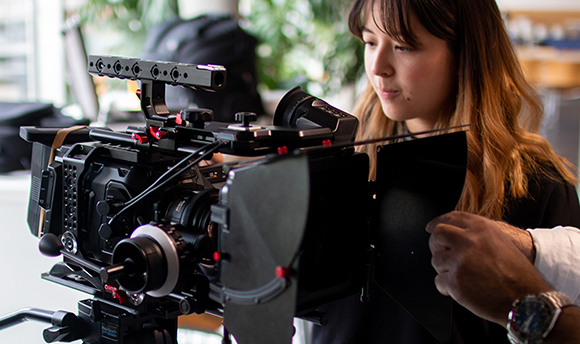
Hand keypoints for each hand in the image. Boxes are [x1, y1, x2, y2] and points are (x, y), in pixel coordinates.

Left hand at [425, 211, 550, 325]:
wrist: (527, 300)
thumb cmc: (518, 275)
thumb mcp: (501, 242)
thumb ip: (477, 234)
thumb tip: (454, 233)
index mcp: (481, 228)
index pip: (451, 218)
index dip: (438, 222)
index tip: (431, 227)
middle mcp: (469, 241)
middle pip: (437, 235)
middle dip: (435, 245)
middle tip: (440, 254)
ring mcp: (460, 261)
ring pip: (436, 260)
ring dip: (443, 269)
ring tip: (461, 277)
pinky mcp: (455, 281)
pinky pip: (438, 281)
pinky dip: (446, 287)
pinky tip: (460, 289)